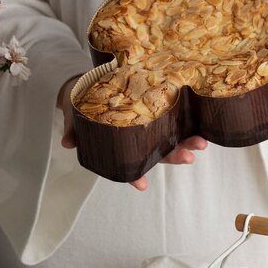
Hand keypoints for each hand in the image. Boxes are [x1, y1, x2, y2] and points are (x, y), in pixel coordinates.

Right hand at [58, 77, 207, 189]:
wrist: (84, 83)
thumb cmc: (80, 104)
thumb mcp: (74, 116)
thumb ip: (73, 130)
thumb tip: (66, 142)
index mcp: (120, 145)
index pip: (128, 164)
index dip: (135, 175)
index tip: (141, 185)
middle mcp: (137, 138)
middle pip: (158, 152)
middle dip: (175, 156)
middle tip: (189, 157)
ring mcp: (148, 124)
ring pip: (171, 137)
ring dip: (187, 142)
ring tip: (202, 143)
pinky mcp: (154, 106)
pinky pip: (173, 116)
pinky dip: (188, 121)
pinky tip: (201, 121)